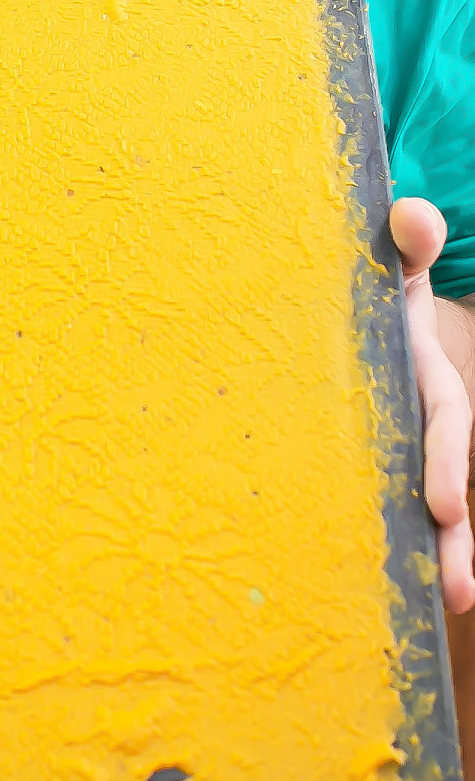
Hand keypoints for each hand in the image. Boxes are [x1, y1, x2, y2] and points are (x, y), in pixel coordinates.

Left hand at [390, 196, 474, 612]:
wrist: (364, 308)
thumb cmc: (378, 286)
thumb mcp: (392, 261)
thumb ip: (405, 240)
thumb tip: (411, 216)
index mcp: (427, 375)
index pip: (444, 423)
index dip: (445, 463)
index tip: (441, 504)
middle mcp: (420, 421)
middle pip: (442, 483)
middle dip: (454, 537)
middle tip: (461, 590)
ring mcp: (395, 448)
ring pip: (414, 507)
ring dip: (427, 556)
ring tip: (440, 608)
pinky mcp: (365, 463)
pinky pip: (377, 506)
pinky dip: (382, 544)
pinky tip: (371, 593)